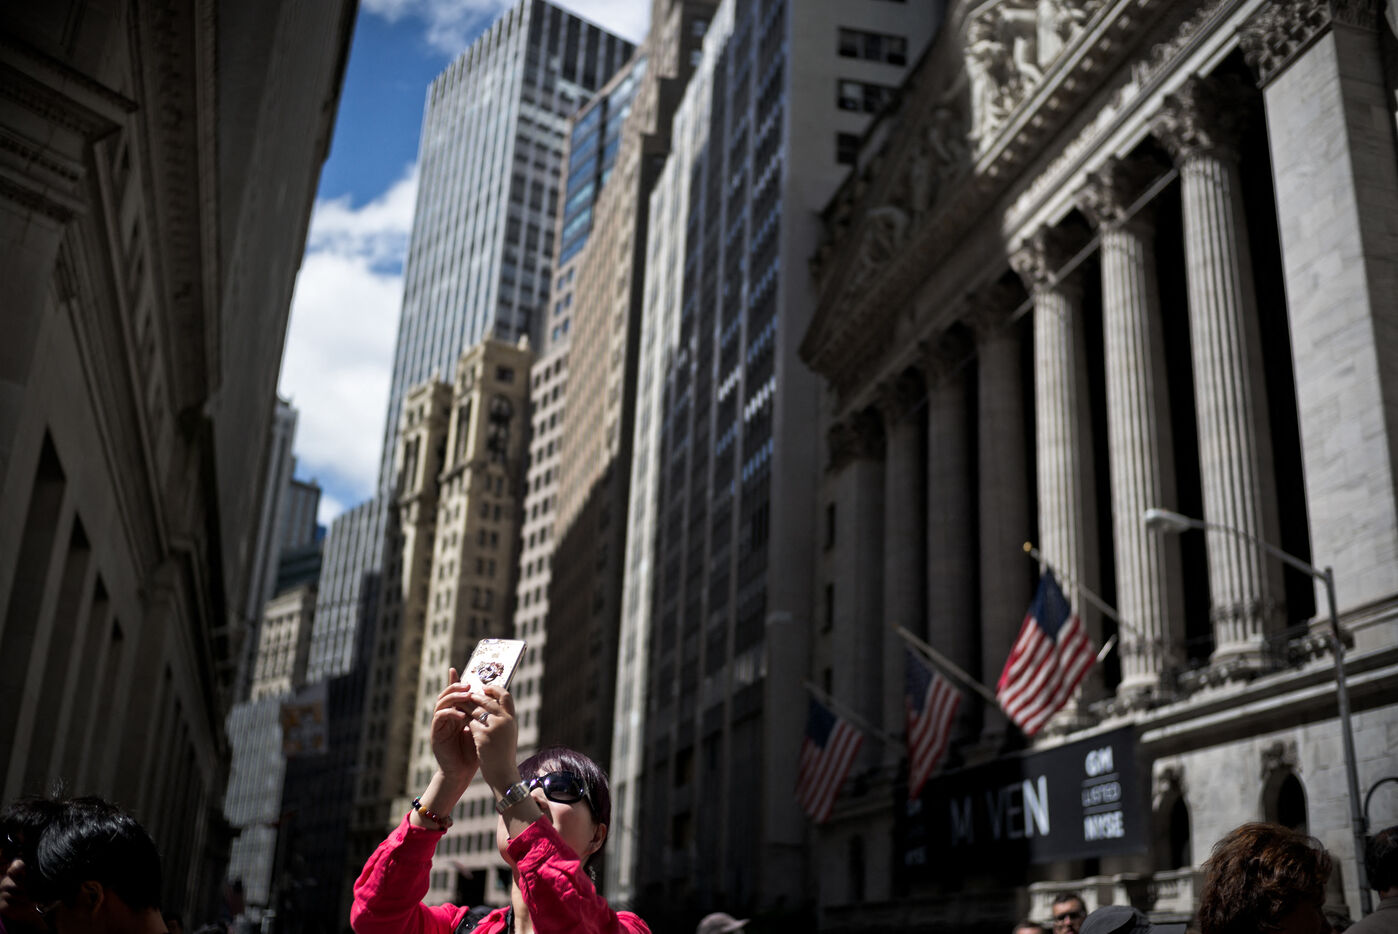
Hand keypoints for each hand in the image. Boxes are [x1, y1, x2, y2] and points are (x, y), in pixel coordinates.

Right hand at [429, 668, 480, 785]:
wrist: (462, 772)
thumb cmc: (474, 751)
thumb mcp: (481, 728)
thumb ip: (483, 714)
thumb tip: (495, 698)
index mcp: (457, 712)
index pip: (455, 692)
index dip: (455, 680)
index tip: (458, 669)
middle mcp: (447, 715)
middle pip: (447, 693)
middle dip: (456, 686)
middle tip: (468, 685)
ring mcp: (440, 724)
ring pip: (442, 702)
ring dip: (454, 697)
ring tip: (466, 696)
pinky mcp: (436, 733)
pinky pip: (440, 717)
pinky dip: (450, 713)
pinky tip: (461, 715)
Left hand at [465, 683, 519, 791]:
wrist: (503, 774)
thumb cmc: (504, 756)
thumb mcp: (508, 734)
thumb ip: (502, 720)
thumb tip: (492, 707)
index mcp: (512, 719)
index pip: (505, 696)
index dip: (495, 689)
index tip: (485, 688)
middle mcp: (505, 721)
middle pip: (488, 700)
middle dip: (475, 696)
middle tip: (467, 695)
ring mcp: (494, 728)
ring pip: (476, 710)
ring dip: (466, 706)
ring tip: (459, 705)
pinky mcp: (483, 736)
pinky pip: (470, 722)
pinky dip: (464, 720)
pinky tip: (459, 720)